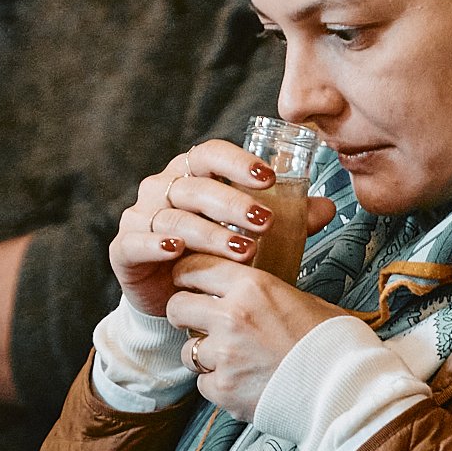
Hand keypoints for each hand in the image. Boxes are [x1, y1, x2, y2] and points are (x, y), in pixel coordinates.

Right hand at [110, 140, 336, 318]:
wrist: (174, 295)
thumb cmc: (216, 254)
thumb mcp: (253, 234)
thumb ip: (288, 219)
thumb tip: (328, 206)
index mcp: (191, 174)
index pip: (210, 154)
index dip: (237, 162)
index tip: (270, 177)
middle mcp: (162, 188)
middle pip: (195, 187)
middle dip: (232, 203)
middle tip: (266, 221)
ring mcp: (140, 217)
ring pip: (173, 218)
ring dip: (209, 233)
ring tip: (243, 249)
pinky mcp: (123, 249)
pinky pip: (136, 242)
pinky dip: (156, 245)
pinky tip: (177, 251)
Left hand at [163, 256, 353, 417]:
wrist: (344, 388)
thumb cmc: (332, 342)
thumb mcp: (302, 299)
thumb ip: (265, 292)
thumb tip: (246, 287)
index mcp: (253, 286)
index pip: (194, 267)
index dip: (187, 275)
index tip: (188, 282)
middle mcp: (232, 316)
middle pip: (177, 307)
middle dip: (184, 314)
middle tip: (198, 322)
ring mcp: (224, 355)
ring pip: (188, 350)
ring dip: (204, 355)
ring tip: (234, 359)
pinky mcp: (223, 389)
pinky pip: (202, 383)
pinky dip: (218, 384)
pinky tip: (244, 382)